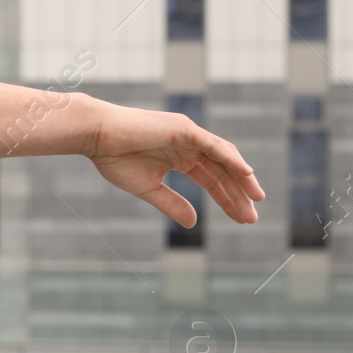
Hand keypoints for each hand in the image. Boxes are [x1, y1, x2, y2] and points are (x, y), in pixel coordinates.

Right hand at [85, 101, 265, 225]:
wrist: (97, 137)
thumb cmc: (115, 159)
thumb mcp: (148, 189)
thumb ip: (172, 204)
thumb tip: (193, 223)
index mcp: (180, 158)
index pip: (212, 180)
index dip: (227, 200)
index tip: (242, 219)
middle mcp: (189, 145)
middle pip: (223, 172)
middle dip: (238, 194)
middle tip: (252, 218)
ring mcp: (188, 135)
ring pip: (224, 158)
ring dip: (242, 178)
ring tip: (256, 198)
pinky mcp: (184, 129)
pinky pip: (213, 145)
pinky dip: (231, 158)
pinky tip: (246, 173)